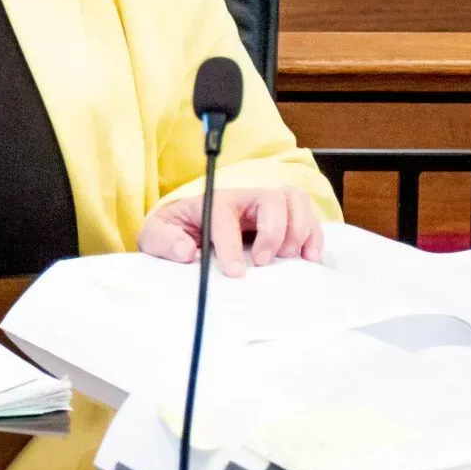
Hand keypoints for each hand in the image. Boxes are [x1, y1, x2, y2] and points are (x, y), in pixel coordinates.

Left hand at [137, 186, 324, 277]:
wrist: (184, 229)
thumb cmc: (175, 231)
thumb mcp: (156, 235)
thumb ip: (165, 241)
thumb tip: (186, 251)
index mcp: (213, 201)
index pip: (225, 213)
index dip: (231, 242)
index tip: (234, 272)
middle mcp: (244, 200)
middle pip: (271, 198)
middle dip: (273, 230)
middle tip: (264, 261)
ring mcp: (266, 208)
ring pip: (294, 200)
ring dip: (299, 228)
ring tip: (290, 257)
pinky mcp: (283, 222)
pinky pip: (309, 219)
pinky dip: (314, 237)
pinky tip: (309, 259)